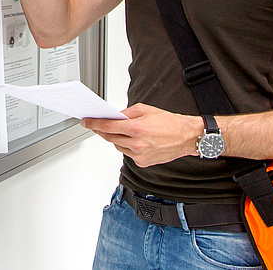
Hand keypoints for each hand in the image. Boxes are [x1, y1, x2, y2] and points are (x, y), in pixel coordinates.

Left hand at [81, 104, 202, 167]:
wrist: (185, 137)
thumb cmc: (170, 122)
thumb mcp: (147, 109)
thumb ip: (128, 113)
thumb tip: (115, 116)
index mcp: (137, 128)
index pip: (108, 126)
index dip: (94, 124)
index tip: (87, 122)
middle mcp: (137, 144)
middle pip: (110, 137)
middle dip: (102, 130)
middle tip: (97, 125)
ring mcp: (139, 155)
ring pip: (118, 146)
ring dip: (116, 138)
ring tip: (124, 131)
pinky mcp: (142, 163)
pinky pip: (128, 154)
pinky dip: (128, 146)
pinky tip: (136, 140)